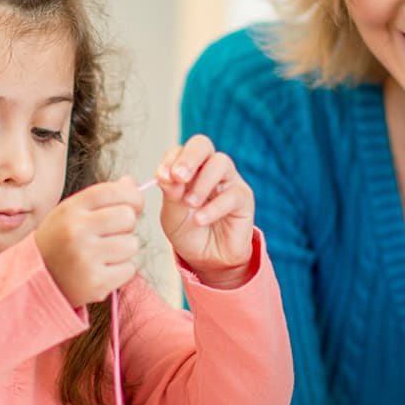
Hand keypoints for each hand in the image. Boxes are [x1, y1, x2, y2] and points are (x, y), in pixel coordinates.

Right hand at [36, 177, 143, 305]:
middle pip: (128, 216)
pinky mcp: (96, 282)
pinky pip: (129, 269)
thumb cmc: (58, 243)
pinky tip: (101, 270)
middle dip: (126, 225)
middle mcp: (76, 231)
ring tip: (102, 254)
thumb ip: (101, 197)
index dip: (133, 197)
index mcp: (70, 209)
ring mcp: (85, 258)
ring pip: (132, 244)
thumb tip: (131, 183)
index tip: (134, 205)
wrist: (36, 279)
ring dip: (124, 250)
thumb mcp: (71, 212)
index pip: (114, 191)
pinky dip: (120, 270)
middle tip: (110, 235)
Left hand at [155, 135, 254, 288]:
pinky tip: (201, 220)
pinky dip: (214, 207)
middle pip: (202, 145)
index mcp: (189, 168)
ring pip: (220, 163)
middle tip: (178, 177)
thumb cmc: (189, 232)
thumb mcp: (172, 214)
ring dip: (202, 183)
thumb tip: (167, 176)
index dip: (170, 160)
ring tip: (190, 204)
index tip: (161, 177)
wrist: (207, 259)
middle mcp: (209, 169)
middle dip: (188, 158)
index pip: (180, 150)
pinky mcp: (243, 198)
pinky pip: (232, 193)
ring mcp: (228, 181)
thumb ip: (170, 193)